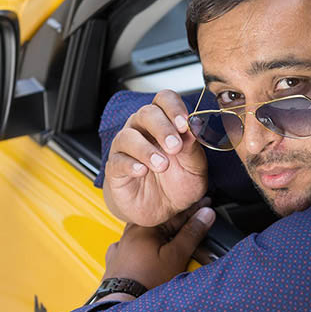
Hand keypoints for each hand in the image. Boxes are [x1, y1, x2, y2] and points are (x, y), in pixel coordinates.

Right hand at [103, 90, 207, 226]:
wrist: (162, 211)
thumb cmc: (177, 183)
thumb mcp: (195, 169)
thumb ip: (194, 149)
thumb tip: (194, 130)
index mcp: (165, 123)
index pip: (164, 100)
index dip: (174, 107)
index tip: (184, 123)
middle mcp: (142, 130)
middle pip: (146, 113)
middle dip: (162, 128)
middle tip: (175, 146)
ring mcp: (126, 148)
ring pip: (128, 136)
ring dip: (147, 149)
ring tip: (162, 165)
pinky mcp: (115, 168)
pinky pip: (117, 160)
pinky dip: (130, 164)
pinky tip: (142, 170)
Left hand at [103, 201, 216, 289]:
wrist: (122, 304)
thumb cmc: (147, 282)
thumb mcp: (176, 255)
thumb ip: (191, 233)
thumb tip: (205, 214)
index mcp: (144, 226)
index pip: (175, 213)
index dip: (193, 209)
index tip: (206, 203)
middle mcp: (129, 233)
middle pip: (159, 223)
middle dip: (177, 222)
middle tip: (195, 220)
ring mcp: (120, 248)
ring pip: (146, 235)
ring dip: (161, 235)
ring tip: (175, 238)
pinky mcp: (116, 262)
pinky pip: (134, 249)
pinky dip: (145, 249)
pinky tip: (150, 253)